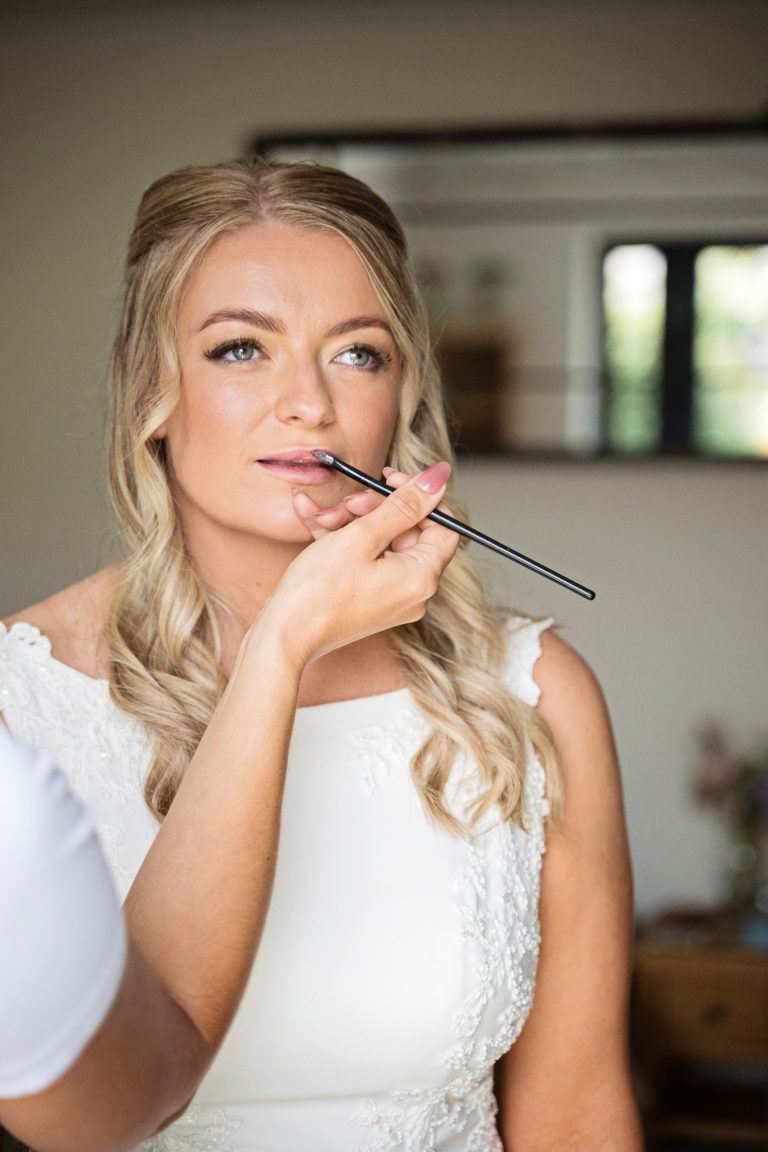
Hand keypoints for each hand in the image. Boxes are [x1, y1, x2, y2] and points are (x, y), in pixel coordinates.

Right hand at [257, 462, 458, 665]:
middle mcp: (413, 591)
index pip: (445, 528)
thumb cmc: (320, 590)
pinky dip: (342, 539)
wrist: (284, 634)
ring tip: (321, 515)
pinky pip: (364, 559)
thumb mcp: (363, 536)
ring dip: (350, 522)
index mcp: (422, 578)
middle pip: (408, 532)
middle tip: (348, 502)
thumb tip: (438, 479)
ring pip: (381, 542)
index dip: (421, 498)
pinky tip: (312, 518)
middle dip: (374, 509)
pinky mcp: (368, 599)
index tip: (392, 480)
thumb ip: (404, 505)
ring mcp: (391, 597)